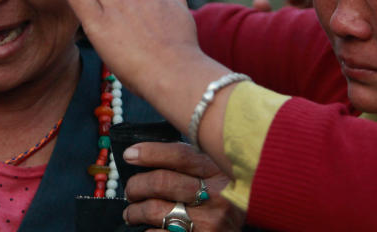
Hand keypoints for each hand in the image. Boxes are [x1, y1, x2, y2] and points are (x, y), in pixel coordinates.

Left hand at [122, 142, 243, 231]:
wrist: (246, 220)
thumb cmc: (220, 199)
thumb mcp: (213, 174)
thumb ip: (187, 162)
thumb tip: (141, 153)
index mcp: (218, 171)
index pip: (179, 155)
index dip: (150, 153)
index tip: (129, 155)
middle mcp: (217, 196)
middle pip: (162, 182)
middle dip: (136, 186)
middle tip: (130, 192)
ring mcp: (210, 222)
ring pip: (155, 210)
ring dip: (135, 212)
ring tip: (132, 213)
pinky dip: (148, 231)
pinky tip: (149, 228)